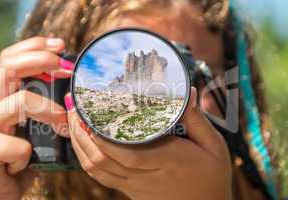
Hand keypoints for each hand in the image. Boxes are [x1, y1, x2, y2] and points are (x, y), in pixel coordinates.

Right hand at [0, 37, 72, 199]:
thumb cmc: (17, 159)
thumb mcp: (33, 130)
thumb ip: (45, 112)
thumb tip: (76, 96)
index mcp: (1, 97)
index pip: (10, 58)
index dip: (34, 46)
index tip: (61, 45)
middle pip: (9, 66)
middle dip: (41, 60)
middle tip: (66, 68)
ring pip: (19, 101)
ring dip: (49, 110)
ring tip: (63, 125)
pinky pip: (15, 145)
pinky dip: (27, 154)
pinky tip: (26, 163)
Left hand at [65, 87, 231, 199]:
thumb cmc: (211, 177)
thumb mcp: (214, 145)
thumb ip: (197, 119)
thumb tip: (188, 92)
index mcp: (165, 160)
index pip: (125, 150)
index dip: (100, 134)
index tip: (88, 111)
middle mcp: (144, 175)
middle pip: (101, 158)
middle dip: (81, 132)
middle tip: (74, 107)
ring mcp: (134, 185)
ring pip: (96, 169)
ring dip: (79, 145)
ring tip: (73, 121)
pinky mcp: (130, 190)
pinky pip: (101, 177)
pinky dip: (86, 160)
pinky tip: (83, 143)